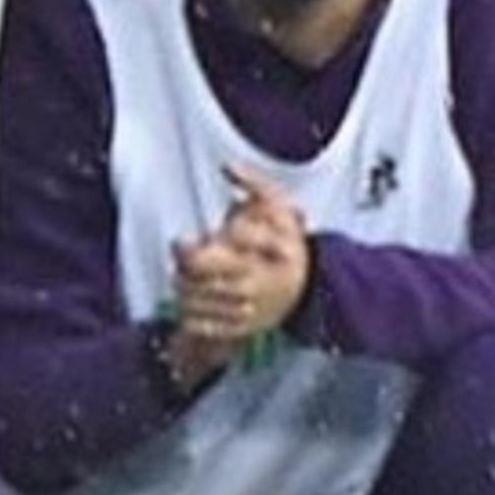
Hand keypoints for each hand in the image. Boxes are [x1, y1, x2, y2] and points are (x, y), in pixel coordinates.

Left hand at [170, 164, 311, 352]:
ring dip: (183, 287)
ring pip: (193, 302)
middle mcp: (253, 284)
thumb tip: (228, 166)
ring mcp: (247, 310)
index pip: (207, 255)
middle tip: (188, 257)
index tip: (185, 240)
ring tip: (190, 276)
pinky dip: (189, 314)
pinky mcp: (241, 329)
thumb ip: (253, 182)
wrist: (310, 286)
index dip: (188, 248)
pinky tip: (194, 300)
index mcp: (258, 255)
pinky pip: (200, 326)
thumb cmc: (287, 243)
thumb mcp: (279, 205)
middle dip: (184, 266)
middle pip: (196, 279)